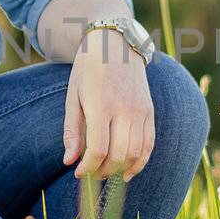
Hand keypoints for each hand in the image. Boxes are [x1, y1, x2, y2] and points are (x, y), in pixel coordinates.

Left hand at [63, 29, 154, 179]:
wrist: (116, 44)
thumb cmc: (88, 69)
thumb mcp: (73, 96)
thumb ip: (72, 130)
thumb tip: (69, 162)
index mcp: (101, 105)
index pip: (98, 149)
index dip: (88, 168)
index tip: (78, 173)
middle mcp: (125, 109)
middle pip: (118, 155)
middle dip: (102, 172)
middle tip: (90, 174)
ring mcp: (141, 111)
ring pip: (136, 153)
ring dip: (120, 170)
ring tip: (105, 172)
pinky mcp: (150, 112)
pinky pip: (149, 144)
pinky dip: (140, 162)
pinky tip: (127, 172)